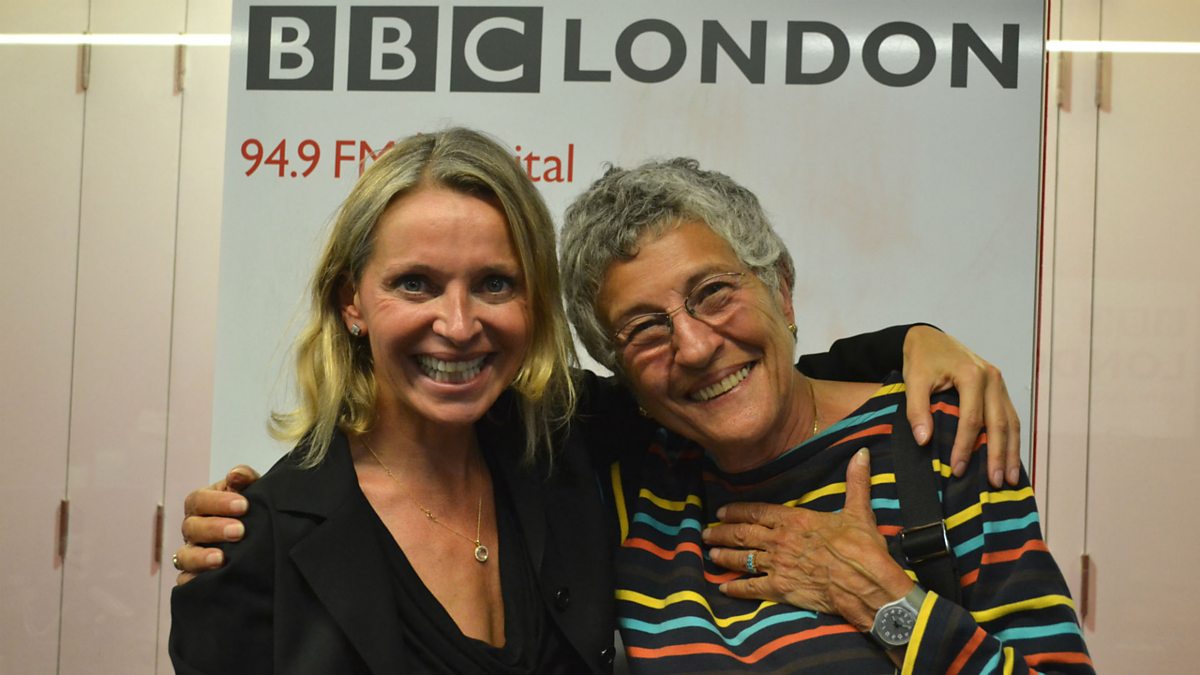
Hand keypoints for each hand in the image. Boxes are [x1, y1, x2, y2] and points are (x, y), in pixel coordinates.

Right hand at [173, 465, 259, 584]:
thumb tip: (235, 475)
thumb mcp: (253, 492)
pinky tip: (209, 581)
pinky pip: (186, 583)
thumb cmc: (252, 511)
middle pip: (191, 527)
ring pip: (184, 557)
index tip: (244, 505)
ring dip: (201, 557)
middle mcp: (193, 530)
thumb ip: (246, 479)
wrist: (266, 538)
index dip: (218, 501)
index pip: (198, 500)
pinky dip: (194, 582)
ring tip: (221, 559)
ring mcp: (192, 555)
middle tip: (239, 531)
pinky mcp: (196, 579)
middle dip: (214, 528)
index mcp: (203, 506)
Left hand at [704, 449, 911, 631]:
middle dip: (721, 533)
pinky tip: (724, 588)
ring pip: (742, 559)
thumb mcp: (859, 511)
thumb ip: (856, 481)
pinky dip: (736, 588)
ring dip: (724, 557)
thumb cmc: (862, 547)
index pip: (757, 512)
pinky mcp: (780, 589)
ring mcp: (777, 565)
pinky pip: (751, 588)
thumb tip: (862, 452)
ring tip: (710, 555)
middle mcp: (780, 540)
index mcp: (794, 520)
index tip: (721, 512)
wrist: (864, 582)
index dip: (737, 512)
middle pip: (742, 534)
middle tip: (706, 533)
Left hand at [902, 326, 1020, 486]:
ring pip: (1011, 422)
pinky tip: (1011, 459)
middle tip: (996, 483)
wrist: (930, 339)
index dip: (965, 446)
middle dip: (998, 455)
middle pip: (999, 423)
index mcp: (972, 375)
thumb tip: (923, 441)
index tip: (956, 470)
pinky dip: (1011, 439)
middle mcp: (992, 379)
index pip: (971, 419)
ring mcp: (999, 384)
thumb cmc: (921, 360)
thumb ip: (916, 409)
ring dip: (1011, 452)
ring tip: (1010, 479)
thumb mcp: (913, 380)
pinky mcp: (1000, 390)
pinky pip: (1010, 417)